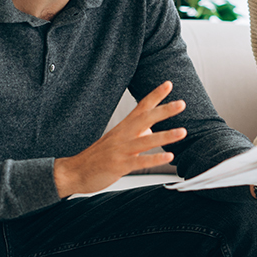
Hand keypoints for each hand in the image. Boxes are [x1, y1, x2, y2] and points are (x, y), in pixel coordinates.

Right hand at [53, 81, 186, 197]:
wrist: (74, 172)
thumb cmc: (97, 157)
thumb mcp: (117, 141)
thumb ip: (136, 134)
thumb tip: (152, 130)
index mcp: (123, 128)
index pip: (141, 107)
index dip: (155, 95)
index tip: (168, 84)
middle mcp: (122, 136)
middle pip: (145, 119)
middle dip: (164, 110)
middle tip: (181, 103)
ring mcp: (120, 150)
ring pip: (145, 140)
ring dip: (165, 135)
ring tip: (183, 131)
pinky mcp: (119, 165)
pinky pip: (139, 161)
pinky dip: (154, 159)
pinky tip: (168, 157)